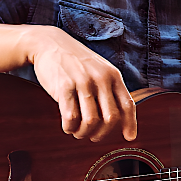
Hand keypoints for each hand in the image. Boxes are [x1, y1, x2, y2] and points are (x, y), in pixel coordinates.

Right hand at [27, 26, 136, 142]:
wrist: (50, 43)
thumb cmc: (76, 62)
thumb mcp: (100, 70)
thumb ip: (110, 90)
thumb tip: (120, 119)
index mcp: (113, 75)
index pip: (128, 105)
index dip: (130, 124)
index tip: (129, 137)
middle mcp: (101, 79)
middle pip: (110, 118)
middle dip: (102, 134)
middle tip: (93, 137)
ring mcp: (83, 82)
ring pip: (90, 121)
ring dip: (84, 133)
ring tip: (78, 132)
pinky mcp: (63, 87)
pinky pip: (71, 117)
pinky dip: (70, 128)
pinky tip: (68, 126)